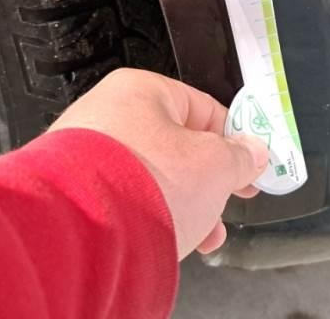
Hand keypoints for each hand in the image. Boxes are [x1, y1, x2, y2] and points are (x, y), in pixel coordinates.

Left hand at [48, 68, 268, 258]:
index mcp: (142, 90)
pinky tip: (169, 238)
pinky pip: (126, 199)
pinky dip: (152, 217)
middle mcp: (108, 114)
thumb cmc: (143, 183)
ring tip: (203, 232)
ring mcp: (87, 154)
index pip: (203, 108)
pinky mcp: (75, 192)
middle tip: (230, 198)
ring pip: (153, 177)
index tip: (251, 162)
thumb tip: (253, 153)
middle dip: (210, 180)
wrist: (84, 232)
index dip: (235, 139)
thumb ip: (241, 156)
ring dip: (186, 205)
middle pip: (178, 146)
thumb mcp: (216, 165)